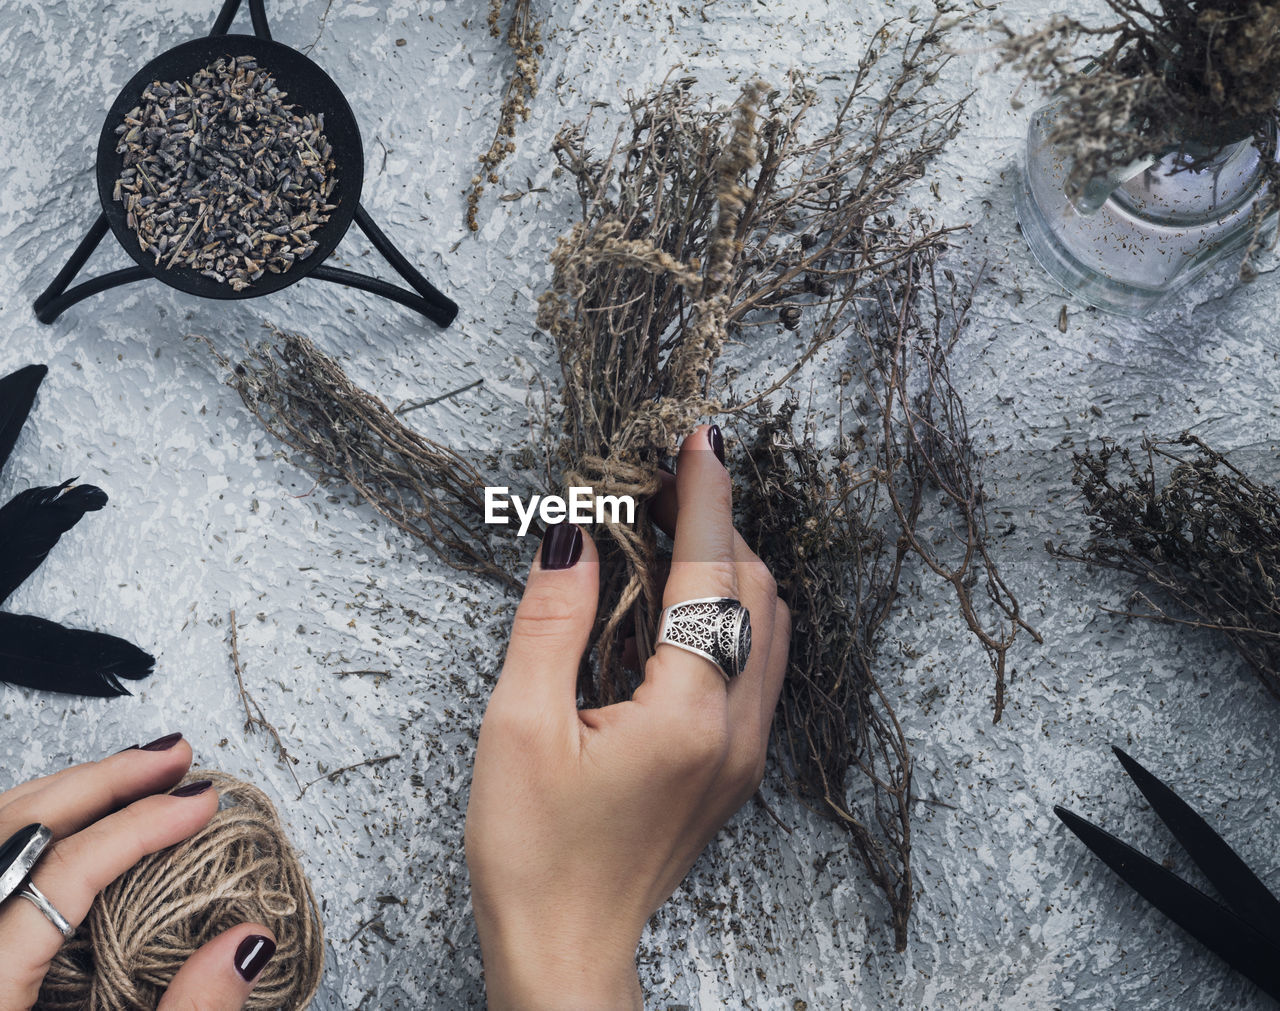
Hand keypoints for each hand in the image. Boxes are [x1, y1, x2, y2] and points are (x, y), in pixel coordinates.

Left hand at [0, 734, 275, 1010]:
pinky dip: (37, 831)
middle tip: (172, 758)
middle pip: (12, 834)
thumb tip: (243, 944)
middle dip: (100, 781)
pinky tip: (83, 827)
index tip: (199, 806)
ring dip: (66, 794)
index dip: (137, 828)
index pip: (60, 876)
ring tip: (135, 775)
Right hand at [465, 424, 788, 1009]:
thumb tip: (572, 532)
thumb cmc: (533, 855)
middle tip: (656, 486)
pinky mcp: (736, 766)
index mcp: (687, 716)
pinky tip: (672, 606)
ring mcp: (746, 752)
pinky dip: (726, 614)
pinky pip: (754, 664)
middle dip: (717, 526)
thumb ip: (553, 621)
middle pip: (755, 592)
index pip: (710, 575)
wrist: (566, 951)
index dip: (706, 497)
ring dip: (727, 568)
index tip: (700, 438)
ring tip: (664, 533)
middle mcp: (737, 729)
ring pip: (766, 627)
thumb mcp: (518, 727)